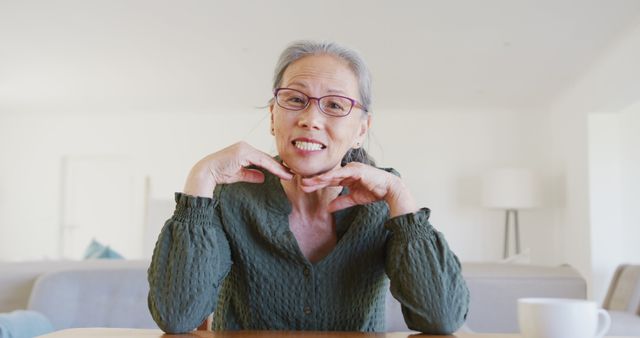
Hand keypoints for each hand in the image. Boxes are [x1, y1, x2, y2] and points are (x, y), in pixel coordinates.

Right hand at [183, 142, 292, 197]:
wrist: (206, 173)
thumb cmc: (219, 174)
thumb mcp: (238, 175)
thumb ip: (251, 174)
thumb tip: (262, 177)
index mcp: (244, 151)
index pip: (263, 159)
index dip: (275, 167)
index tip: (286, 173)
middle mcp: (245, 147)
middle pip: (266, 158)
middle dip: (280, 166)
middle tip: (293, 173)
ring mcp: (244, 148)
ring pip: (266, 159)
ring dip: (279, 168)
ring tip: (290, 174)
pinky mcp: (243, 152)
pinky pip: (261, 161)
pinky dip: (272, 167)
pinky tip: (281, 173)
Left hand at [300, 162, 417, 216]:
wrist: (389, 189)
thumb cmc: (374, 192)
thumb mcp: (354, 199)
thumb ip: (341, 202)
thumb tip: (328, 208)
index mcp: (346, 176)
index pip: (328, 180)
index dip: (317, 183)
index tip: (304, 187)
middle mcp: (347, 170)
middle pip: (327, 176)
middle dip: (314, 180)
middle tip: (300, 183)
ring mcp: (351, 168)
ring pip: (331, 174)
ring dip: (318, 178)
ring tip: (306, 182)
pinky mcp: (356, 170)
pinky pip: (340, 174)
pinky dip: (330, 176)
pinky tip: (320, 179)